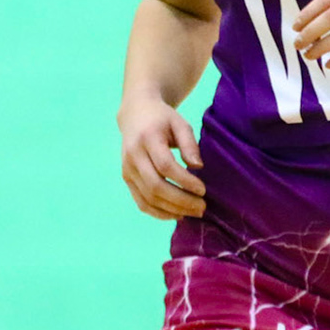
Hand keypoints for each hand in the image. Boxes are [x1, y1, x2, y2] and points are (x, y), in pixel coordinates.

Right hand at [117, 98, 206, 220]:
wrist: (135, 115)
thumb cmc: (163, 119)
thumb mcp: (180, 124)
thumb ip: (189, 144)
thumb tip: (198, 167)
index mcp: (147, 138)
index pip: (165, 166)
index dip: (184, 181)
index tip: (203, 190)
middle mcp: (133, 156)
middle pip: (155, 186)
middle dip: (180, 200)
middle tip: (202, 207)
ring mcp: (127, 169)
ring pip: (148, 198)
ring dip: (172, 210)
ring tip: (193, 213)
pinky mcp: (127, 179)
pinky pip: (141, 202)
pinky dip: (159, 213)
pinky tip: (177, 214)